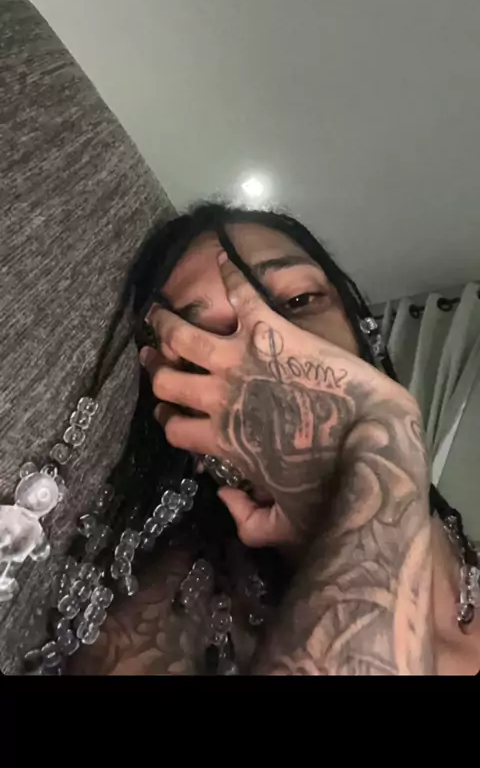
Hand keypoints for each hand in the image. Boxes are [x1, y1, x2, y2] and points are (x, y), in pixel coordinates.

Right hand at [142, 252, 418, 548]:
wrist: (367, 438)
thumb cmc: (331, 486)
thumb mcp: (286, 525)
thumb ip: (249, 521)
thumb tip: (224, 497)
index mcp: (223, 438)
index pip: (175, 428)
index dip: (169, 422)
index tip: (171, 416)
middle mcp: (221, 395)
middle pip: (169, 382)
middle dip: (158, 373)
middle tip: (154, 359)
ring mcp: (241, 359)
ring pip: (184, 338)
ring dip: (166, 325)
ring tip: (156, 314)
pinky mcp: (268, 330)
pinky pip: (242, 294)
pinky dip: (230, 273)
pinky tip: (223, 255)